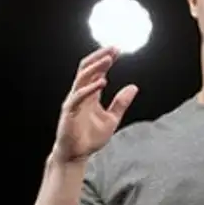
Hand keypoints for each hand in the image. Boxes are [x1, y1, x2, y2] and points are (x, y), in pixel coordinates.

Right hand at [52, 46, 138, 163]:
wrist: (76, 155)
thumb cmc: (90, 138)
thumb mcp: (112, 119)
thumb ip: (121, 103)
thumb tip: (134, 87)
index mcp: (90, 94)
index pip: (97, 71)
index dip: (106, 60)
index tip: (117, 50)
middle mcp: (80, 94)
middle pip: (87, 68)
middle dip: (100, 57)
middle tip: (114, 48)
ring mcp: (73, 101)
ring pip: (82, 77)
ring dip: (96, 67)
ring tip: (108, 59)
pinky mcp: (69, 111)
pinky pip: (78, 96)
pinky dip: (90, 88)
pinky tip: (102, 82)